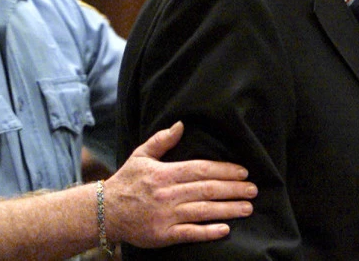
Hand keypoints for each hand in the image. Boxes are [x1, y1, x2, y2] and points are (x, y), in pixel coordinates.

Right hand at [104, 121, 256, 247]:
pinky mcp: (164, 234)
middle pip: (207, 189)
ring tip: (247, 208)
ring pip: (203, 211)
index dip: (224, 170)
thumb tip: (181, 124)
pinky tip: (225, 229)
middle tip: (253, 190)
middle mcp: (167, 194)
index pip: (201, 169)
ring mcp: (166, 215)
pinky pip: (190, 233)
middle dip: (233, 189)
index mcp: (164, 173)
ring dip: (228, 209)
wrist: (105, 211)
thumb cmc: (126, 181)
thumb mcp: (141, 155)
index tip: (243, 172)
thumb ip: (162, 140)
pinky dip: (208, 231)